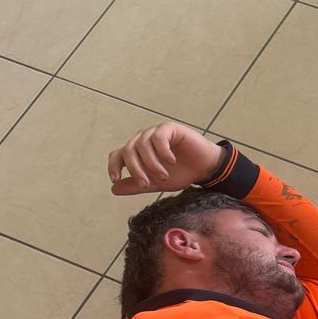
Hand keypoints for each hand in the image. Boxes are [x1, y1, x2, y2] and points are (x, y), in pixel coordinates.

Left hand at [107, 123, 221, 195]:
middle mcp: (143, 140)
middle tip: (147, 184)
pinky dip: (162, 151)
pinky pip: (158, 137)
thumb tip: (113, 189)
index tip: (116, 180)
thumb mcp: (156, 183)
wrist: (204, 168)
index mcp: (137, 152)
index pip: (117, 155)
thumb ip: (136, 185)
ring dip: (151, 164)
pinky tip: (171, 161)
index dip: (113, 166)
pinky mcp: (169, 128)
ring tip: (164, 176)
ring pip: (142, 145)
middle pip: (128, 151)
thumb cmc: (181, 173)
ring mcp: (155, 133)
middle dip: (136, 169)